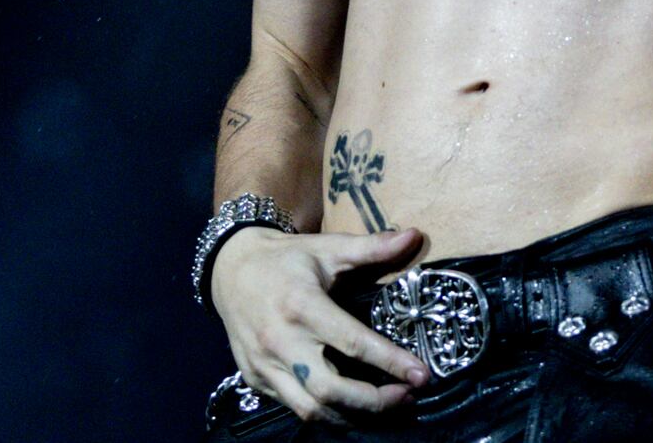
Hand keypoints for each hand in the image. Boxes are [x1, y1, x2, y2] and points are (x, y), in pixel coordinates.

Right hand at [209, 221, 433, 422]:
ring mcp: (265, 365)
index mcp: (303, 306)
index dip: (390, 362)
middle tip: (408, 398)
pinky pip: (293, 406)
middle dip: (374, 401)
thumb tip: (414, 236)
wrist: (231, 269)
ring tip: (386, 406)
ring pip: (310, 408)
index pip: (352, 342)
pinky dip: (325, 413)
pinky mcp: (255, 379)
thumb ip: (372, 247)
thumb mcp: (328, 248)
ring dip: (352, 415)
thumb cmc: (287, 259)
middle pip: (330, 389)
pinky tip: (350, 406)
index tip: (421, 376)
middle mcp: (281, 341)